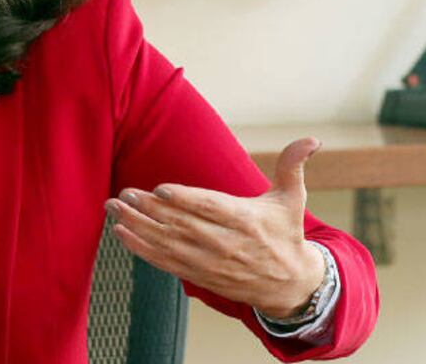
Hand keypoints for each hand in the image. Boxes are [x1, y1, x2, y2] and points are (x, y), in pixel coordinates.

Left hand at [105, 137, 326, 318]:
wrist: (290, 285)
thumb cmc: (286, 234)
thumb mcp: (293, 200)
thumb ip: (293, 167)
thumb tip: (311, 140)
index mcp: (247, 221)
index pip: (212, 208)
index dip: (187, 199)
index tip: (160, 189)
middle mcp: (226, 244)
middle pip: (183, 225)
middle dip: (148, 209)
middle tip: (123, 193)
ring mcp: (211, 262)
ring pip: (169, 244)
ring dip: (138, 226)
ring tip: (114, 209)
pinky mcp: (200, 276)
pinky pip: (166, 262)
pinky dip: (142, 249)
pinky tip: (122, 234)